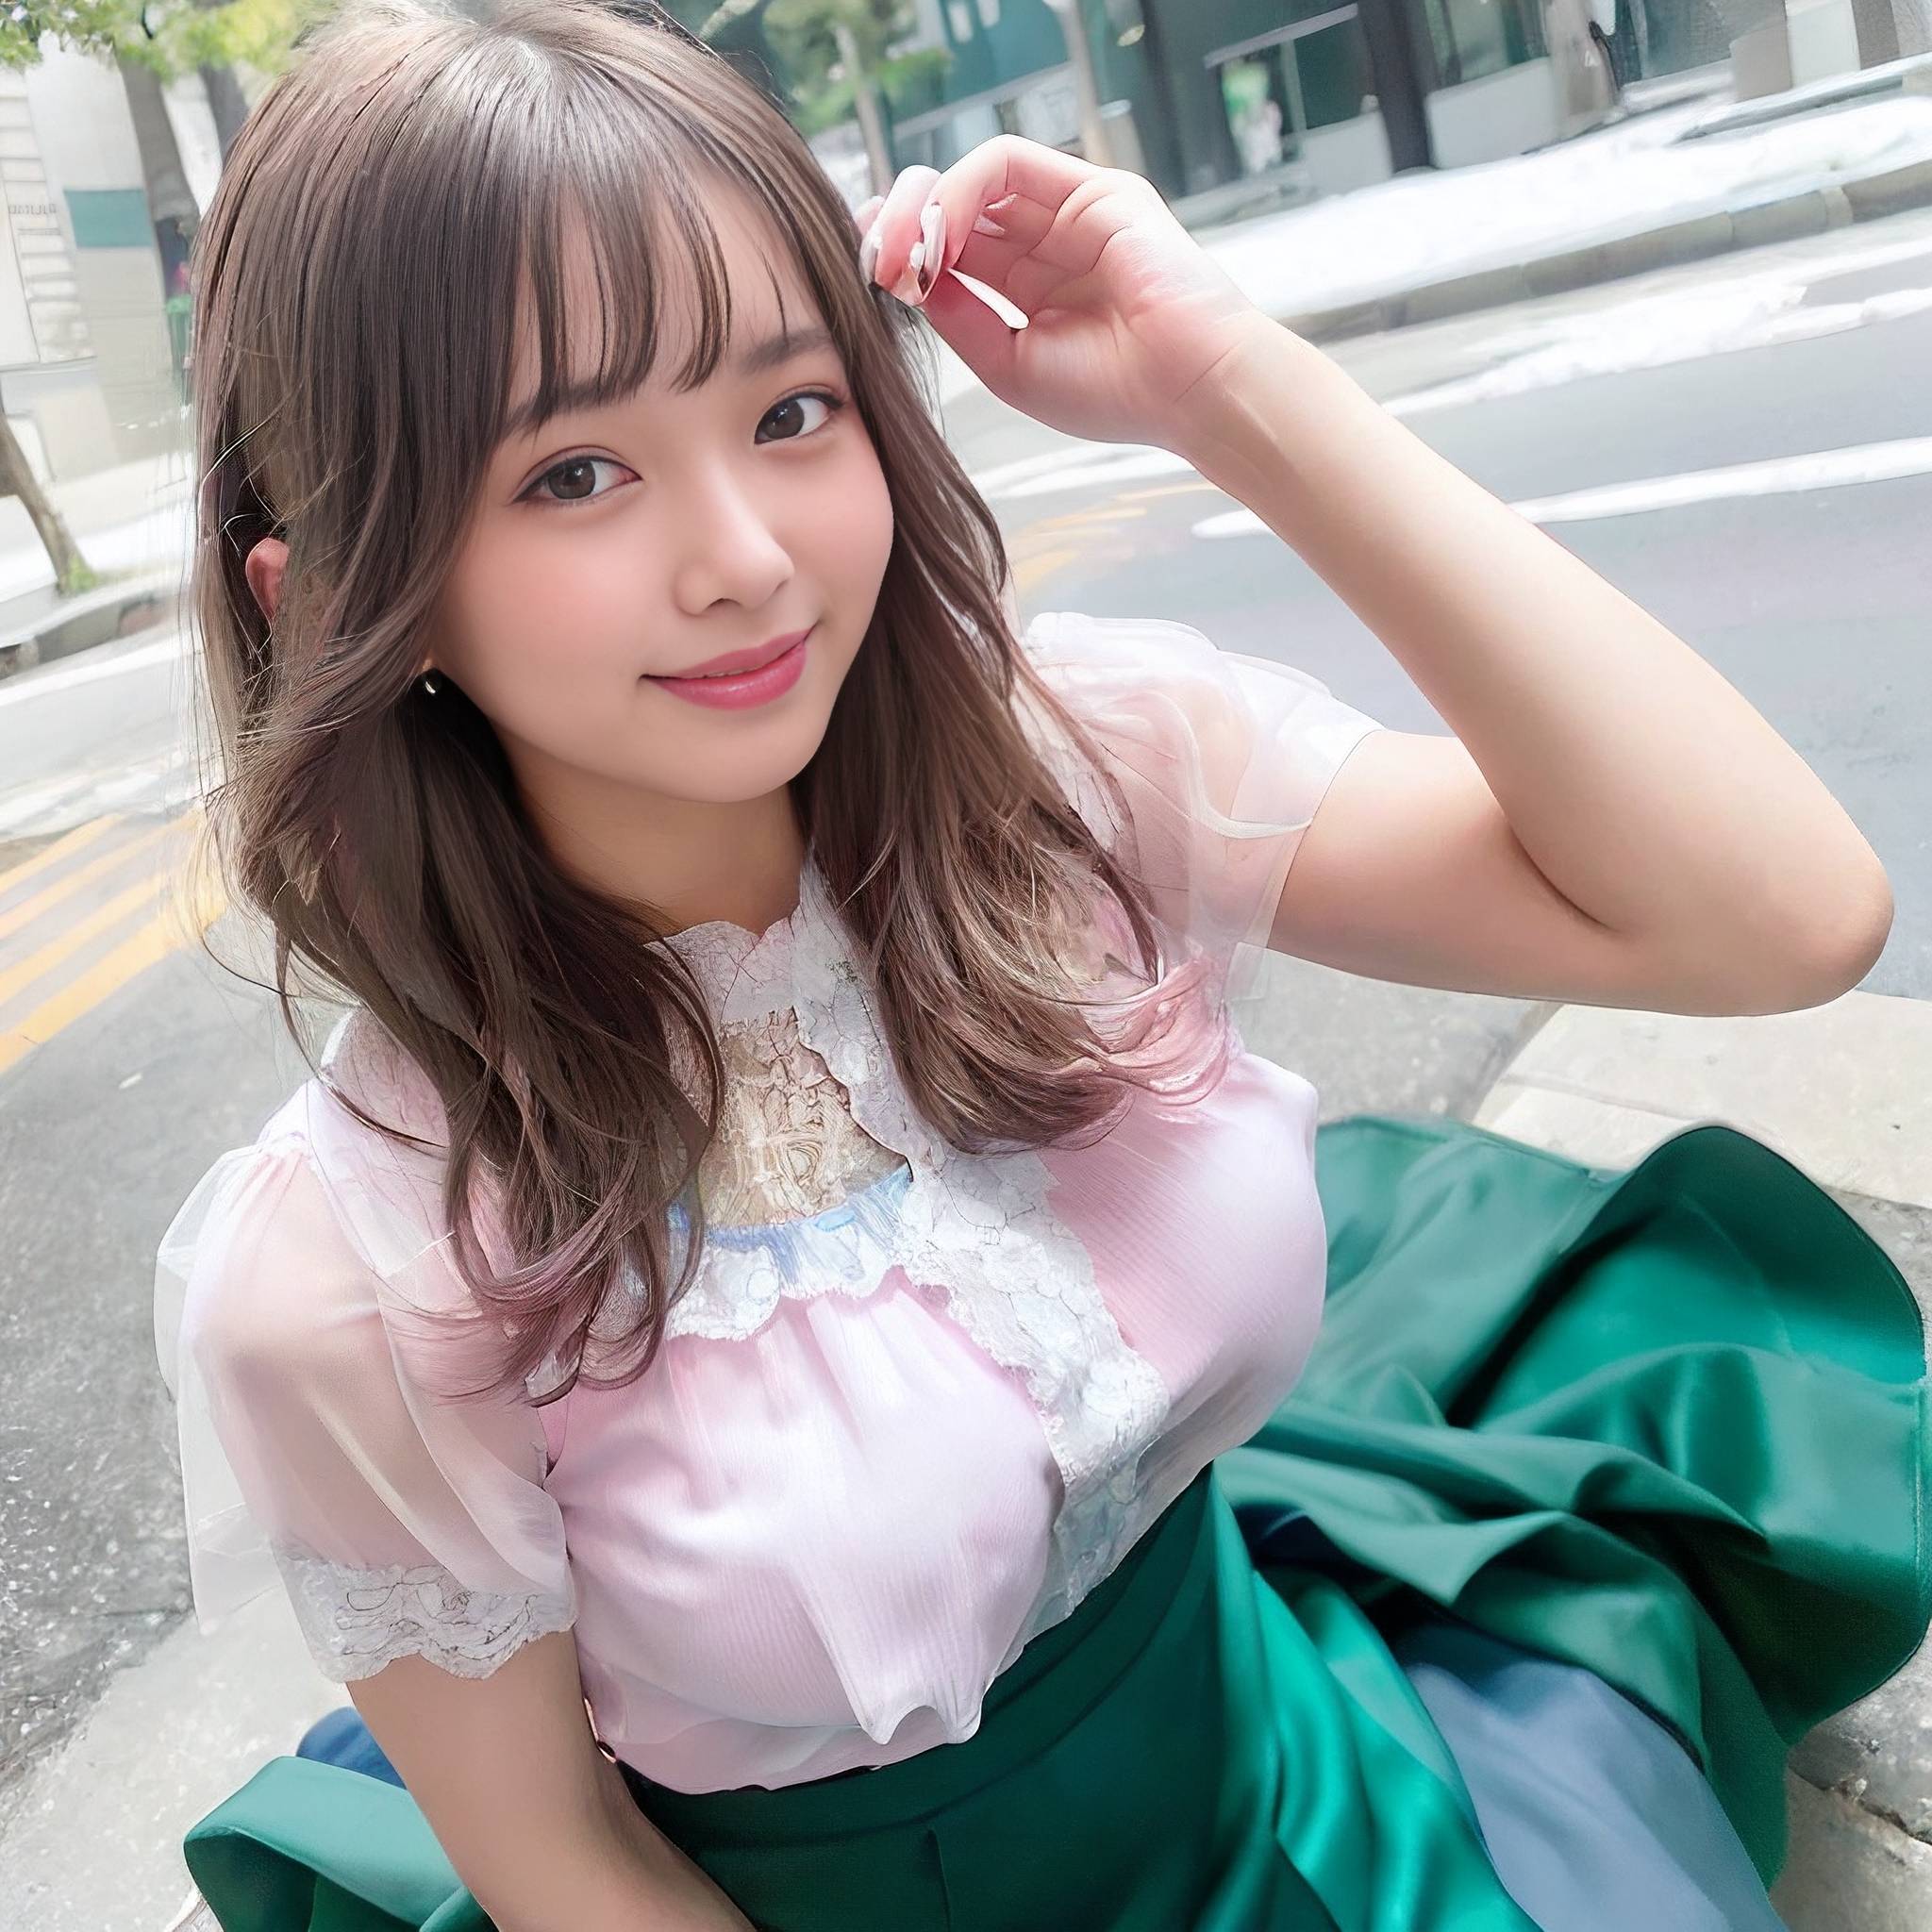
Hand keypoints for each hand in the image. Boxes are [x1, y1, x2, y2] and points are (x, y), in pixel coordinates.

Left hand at [850, 135, 1270, 451]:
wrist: (1191, 394)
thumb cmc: (1114, 394)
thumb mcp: (1009, 365)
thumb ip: (958, 318)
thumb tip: (902, 277)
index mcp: (1028, 287)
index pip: (949, 249)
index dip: (902, 252)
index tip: (865, 272)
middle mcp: (1046, 242)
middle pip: (954, 208)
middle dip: (901, 223)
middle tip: (871, 256)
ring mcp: (1070, 212)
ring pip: (972, 179)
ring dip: (922, 205)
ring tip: (901, 249)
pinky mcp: (1093, 189)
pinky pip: (1005, 164)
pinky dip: (959, 190)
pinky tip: (940, 234)